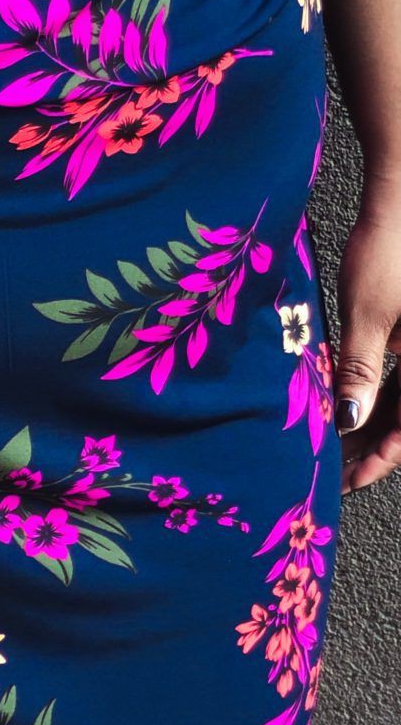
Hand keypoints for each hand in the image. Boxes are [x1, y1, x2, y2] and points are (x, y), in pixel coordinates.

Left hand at [333, 188, 400, 493]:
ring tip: (336, 444)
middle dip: (374, 443)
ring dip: (374, 420)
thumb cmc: (389, 246)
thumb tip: (348, 421)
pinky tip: (349, 405)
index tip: (348, 478)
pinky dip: (377, 392)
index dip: (382, 457)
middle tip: (336, 469)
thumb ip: (358, 372)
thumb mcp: (366, 316)